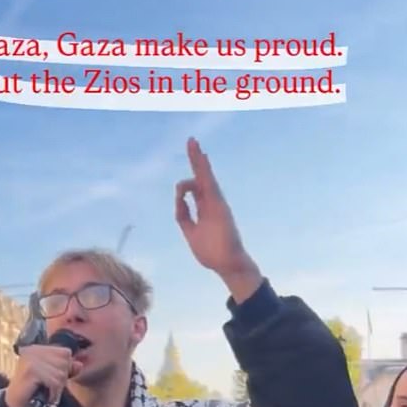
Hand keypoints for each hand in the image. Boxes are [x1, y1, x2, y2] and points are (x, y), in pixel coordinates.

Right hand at [4, 345, 82, 406]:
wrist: (15, 406)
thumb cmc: (33, 391)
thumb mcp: (52, 377)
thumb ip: (66, 369)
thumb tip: (79, 364)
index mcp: (37, 348)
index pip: (65, 352)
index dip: (65, 367)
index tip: (54, 379)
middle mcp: (33, 350)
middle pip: (65, 361)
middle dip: (61, 378)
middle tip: (49, 388)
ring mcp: (30, 359)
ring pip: (61, 373)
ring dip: (57, 387)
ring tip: (46, 392)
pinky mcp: (31, 371)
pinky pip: (54, 381)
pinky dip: (53, 392)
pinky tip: (46, 396)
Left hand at [175, 137, 262, 300]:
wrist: (227, 265)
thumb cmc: (212, 252)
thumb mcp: (191, 233)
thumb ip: (183, 216)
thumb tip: (178, 200)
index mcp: (205, 210)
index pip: (195, 189)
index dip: (186, 185)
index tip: (180, 194)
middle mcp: (211, 203)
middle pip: (201, 177)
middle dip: (195, 160)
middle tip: (191, 141)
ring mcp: (216, 203)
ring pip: (205, 177)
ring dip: (199, 160)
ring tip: (192, 143)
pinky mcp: (219, 206)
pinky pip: (210, 185)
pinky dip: (204, 171)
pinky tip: (201, 158)